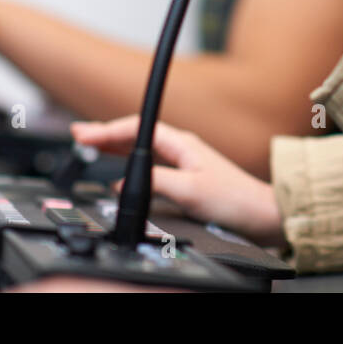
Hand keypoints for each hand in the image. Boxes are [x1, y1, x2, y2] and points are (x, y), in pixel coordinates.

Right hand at [71, 115, 285, 247]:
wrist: (264, 215)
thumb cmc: (235, 200)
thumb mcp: (190, 190)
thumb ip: (156, 183)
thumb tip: (125, 180)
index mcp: (181, 143)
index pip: (136, 128)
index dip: (107, 130)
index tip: (83, 134)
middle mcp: (182, 148)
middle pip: (136, 134)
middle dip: (105, 134)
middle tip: (78, 135)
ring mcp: (184, 161)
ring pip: (142, 148)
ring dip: (115, 147)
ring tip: (91, 146)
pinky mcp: (186, 177)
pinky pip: (150, 164)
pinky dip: (129, 163)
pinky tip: (121, 173)